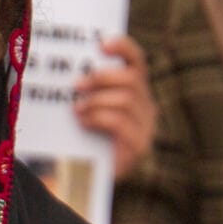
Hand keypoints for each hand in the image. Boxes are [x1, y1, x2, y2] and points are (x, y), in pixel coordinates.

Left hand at [71, 35, 156, 179]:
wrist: (93, 180)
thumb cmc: (88, 139)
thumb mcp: (90, 109)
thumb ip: (90, 90)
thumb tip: (75, 71)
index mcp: (137, 93)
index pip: (137, 61)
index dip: (123, 47)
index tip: (102, 43)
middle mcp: (147, 107)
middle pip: (131, 79)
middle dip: (102, 78)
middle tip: (77, 84)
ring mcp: (146, 128)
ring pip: (126, 100)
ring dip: (96, 101)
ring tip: (77, 109)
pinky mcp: (138, 147)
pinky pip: (120, 123)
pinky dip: (98, 118)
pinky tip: (84, 122)